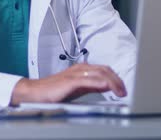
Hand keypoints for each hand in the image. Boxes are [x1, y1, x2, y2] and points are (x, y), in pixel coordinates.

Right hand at [10, 63, 125, 104]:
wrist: (35, 92)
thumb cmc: (55, 91)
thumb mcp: (77, 88)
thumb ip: (91, 86)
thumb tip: (107, 87)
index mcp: (83, 69)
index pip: (104, 70)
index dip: (116, 78)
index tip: (123, 87)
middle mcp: (80, 68)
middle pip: (104, 70)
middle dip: (117, 80)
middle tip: (124, 90)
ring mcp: (75, 74)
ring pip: (99, 74)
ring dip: (112, 82)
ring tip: (120, 91)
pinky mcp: (70, 81)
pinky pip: (87, 80)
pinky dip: (99, 83)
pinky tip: (106, 87)